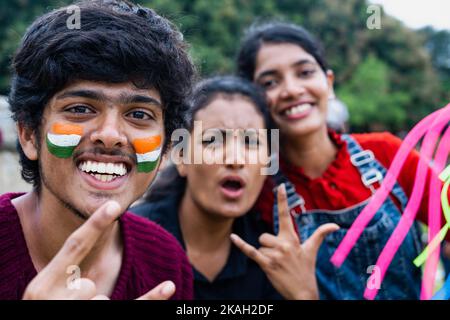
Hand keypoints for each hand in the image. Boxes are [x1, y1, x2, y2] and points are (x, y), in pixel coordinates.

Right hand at [23, 201, 175, 299]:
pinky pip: (131, 307)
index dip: (95, 225)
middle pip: (88, 285)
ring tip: (71, 313)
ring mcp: (75, 312)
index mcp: (41, 287)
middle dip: (82, 297)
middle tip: (64, 308)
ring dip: (90, 309)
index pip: (74, 247)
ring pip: (101, 299)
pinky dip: (151, 298)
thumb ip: (64, 279)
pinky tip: (168, 286)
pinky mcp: (94, 319)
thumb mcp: (42, 295)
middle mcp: (54, 301)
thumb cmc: (48, 307)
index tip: (114, 206)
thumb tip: (89, 278)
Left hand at [231, 184, 338, 299]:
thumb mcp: (311, 250)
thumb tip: (335, 226)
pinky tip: (232, 237)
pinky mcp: (266, 264)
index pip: (286, 215)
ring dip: (265, 255)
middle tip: (280, 258)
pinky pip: (250, 251)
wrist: (303, 293)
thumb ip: (320, 235)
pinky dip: (241, 245)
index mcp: (292, 238)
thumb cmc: (306, 269)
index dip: (283, 200)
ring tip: (277, 265)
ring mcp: (275, 255)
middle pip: (264, 236)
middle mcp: (283, 244)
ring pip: (260, 246)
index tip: (280, 186)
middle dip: (268, 246)